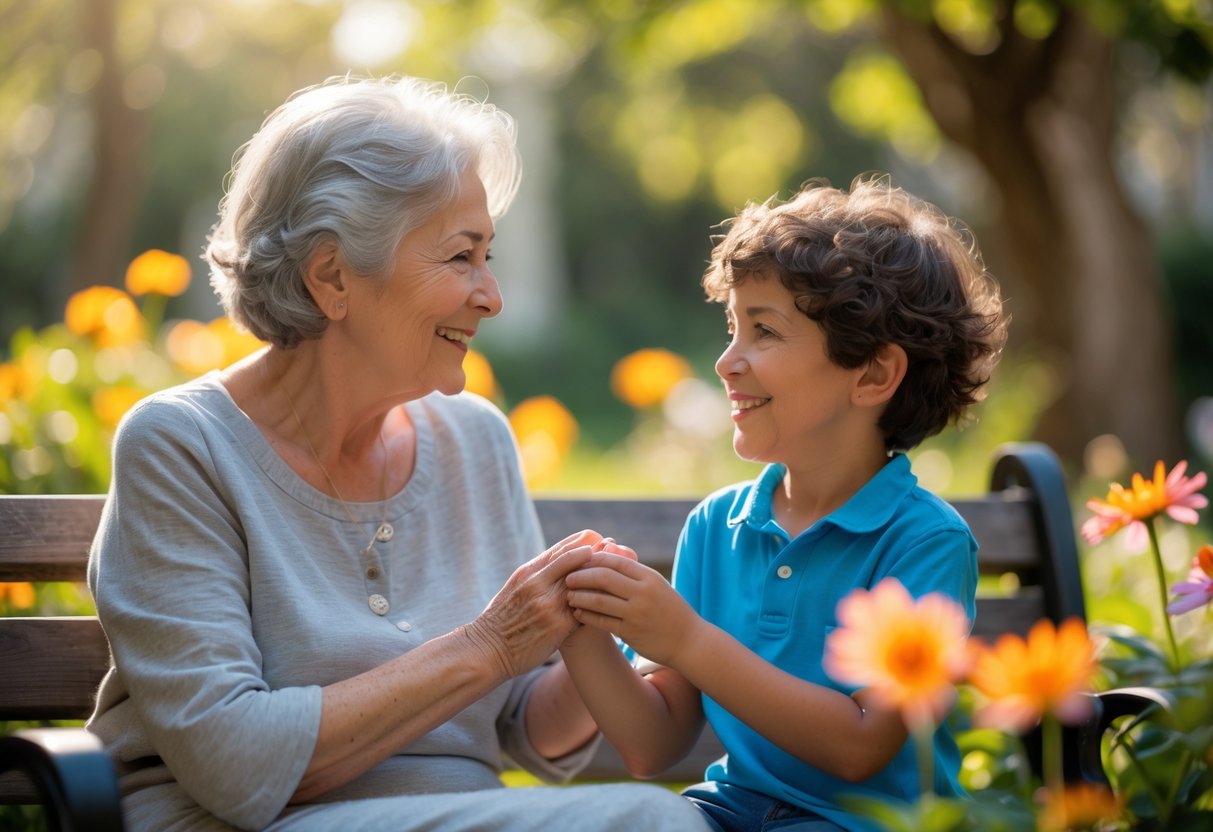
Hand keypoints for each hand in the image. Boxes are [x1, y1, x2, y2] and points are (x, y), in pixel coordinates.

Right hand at [462, 532, 603, 678]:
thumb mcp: (515, 586)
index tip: (599, 539)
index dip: (583, 542)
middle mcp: (539, 584)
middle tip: (617, 550)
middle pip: (577, 563)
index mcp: (528, 572)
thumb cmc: (500, 619)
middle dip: (598, 556)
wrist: (487, 649)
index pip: (562, 550)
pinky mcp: (557, 626)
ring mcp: (549, 604)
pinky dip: (594, 608)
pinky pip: (583, 613)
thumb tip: (557, 559)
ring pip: (584, 586)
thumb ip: (536, 573)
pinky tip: (607, 606)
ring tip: (616, 577)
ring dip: (601, 581)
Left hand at [564, 553, 700, 667]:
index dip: (594, 560)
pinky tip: (578, 613)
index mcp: (649, 577)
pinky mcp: (631, 633)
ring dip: (580, 597)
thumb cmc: (670, 610)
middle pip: (604, 578)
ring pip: (599, 600)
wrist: (689, 641)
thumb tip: (607, 557)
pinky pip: (602, 621)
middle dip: (581, 576)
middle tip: (568, 578)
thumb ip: (635, 574)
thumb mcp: (657, 586)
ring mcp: (637, 613)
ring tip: (569, 596)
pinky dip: (586, 616)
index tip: (580, 562)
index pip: (615, 561)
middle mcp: (643, 593)